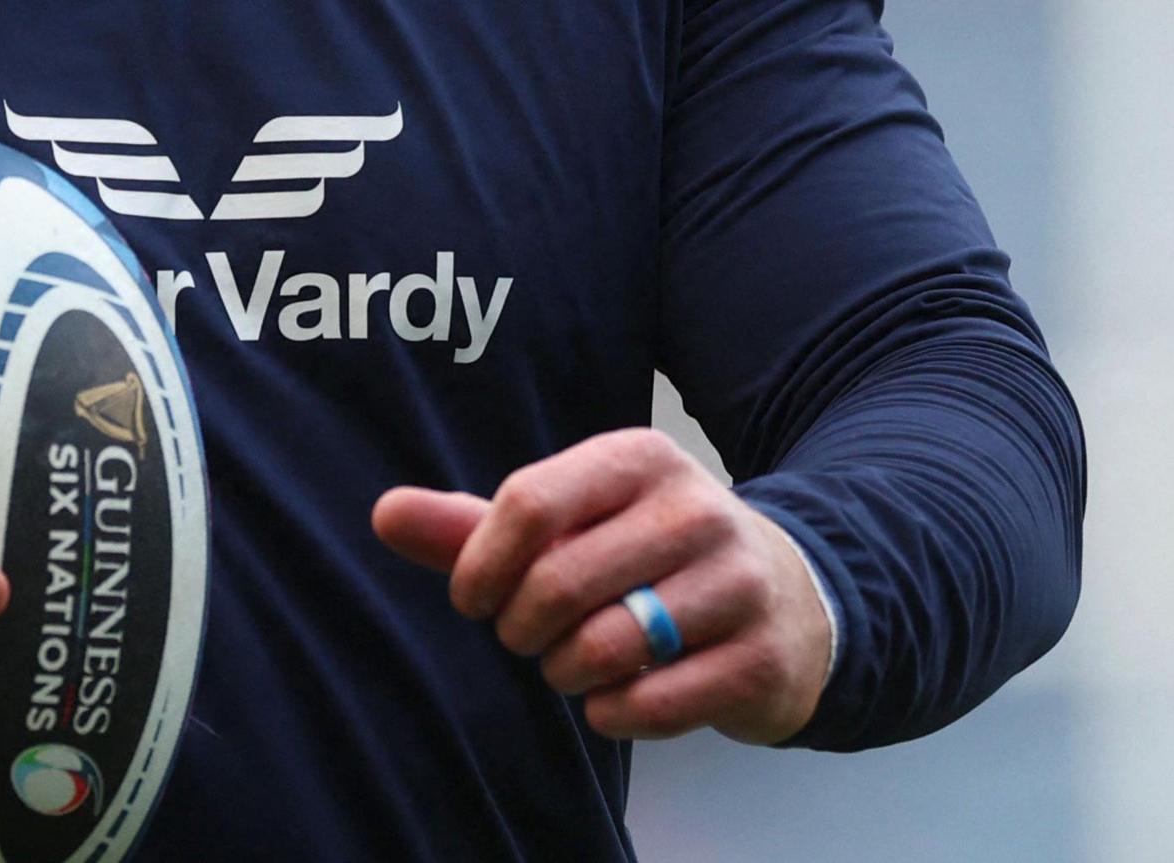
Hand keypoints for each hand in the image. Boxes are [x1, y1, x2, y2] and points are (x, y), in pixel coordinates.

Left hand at [372, 428, 830, 742]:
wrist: (789, 600)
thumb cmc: (650, 557)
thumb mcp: (572, 524)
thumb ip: (476, 523)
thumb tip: (383, 514)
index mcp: (639, 459)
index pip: (530, 501)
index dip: (480, 564)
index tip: (473, 598)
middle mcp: (696, 511)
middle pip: (558, 581)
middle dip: (520, 629)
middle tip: (527, 637)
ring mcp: (738, 584)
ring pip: (605, 647)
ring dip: (565, 674)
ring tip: (572, 665)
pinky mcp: (760, 658)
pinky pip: (652, 704)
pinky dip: (612, 714)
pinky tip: (616, 698)